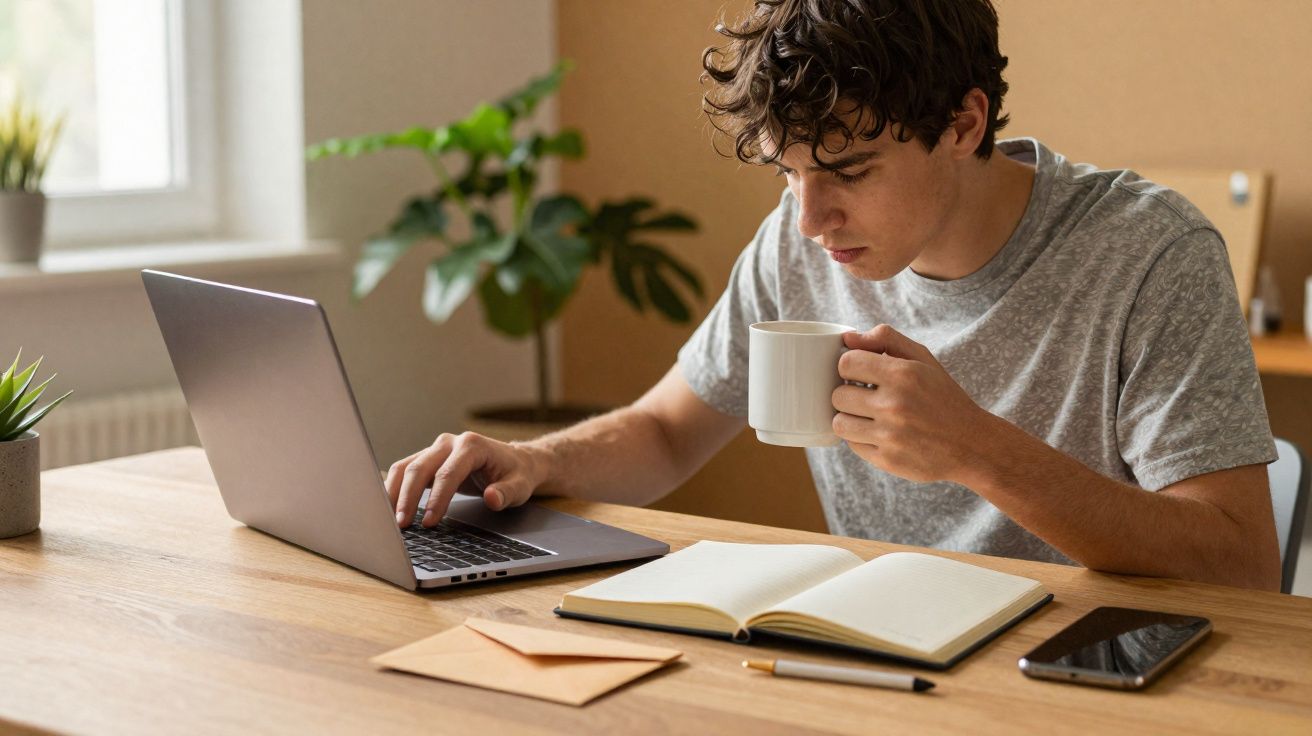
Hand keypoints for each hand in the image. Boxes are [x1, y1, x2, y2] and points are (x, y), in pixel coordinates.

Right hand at [386, 432, 544, 527]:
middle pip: (420, 467)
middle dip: (408, 497)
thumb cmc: (516, 474)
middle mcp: (450, 443)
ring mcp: (436, 449)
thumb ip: (507, 493)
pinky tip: (389, 507)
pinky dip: (394, 488)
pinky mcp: (428, 459)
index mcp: (472, 445)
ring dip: (394, 492)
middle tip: (402, 525)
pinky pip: (405, 471)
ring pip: (406, 467)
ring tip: (389, 519)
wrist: (515, 461)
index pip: (448, 473)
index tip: (430, 522)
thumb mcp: (520, 486)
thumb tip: (492, 498)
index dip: (437, 499)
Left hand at [832, 324, 996, 483]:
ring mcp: (890, 436)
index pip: (846, 363)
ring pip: (839, 423)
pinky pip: (852, 445)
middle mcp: (894, 405)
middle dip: (848, 394)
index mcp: (903, 375)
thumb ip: (886, 339)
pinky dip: (860, 439)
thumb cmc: (943, 398)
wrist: (971, 445)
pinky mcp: (887, 460)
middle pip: (837, 395)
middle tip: (865, 397)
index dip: (850, 367)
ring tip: (867, 416)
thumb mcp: (923, 360)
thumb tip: (848, 338)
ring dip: (849, 418)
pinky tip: (879, 433)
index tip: (860, 374)